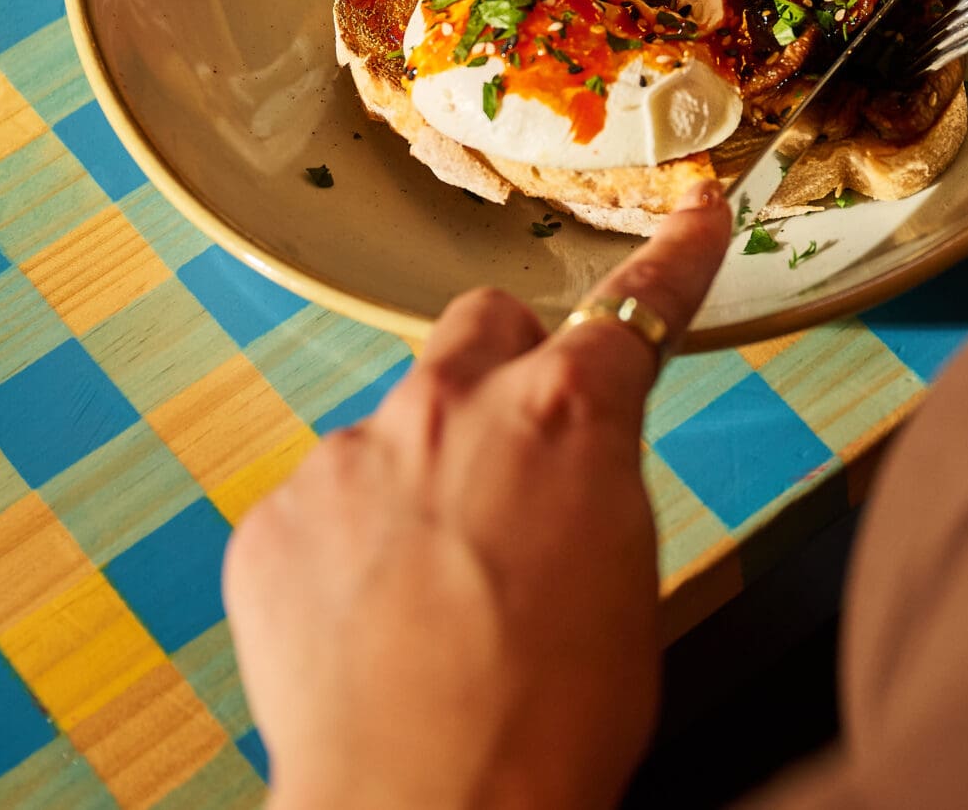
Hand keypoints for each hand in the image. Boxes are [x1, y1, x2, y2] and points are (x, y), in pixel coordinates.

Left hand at [224, 188, 731, 809]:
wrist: (426, 809)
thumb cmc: (553, 720)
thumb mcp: (629, 579)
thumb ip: (594, 485)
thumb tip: (570, 473)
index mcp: (569, 415)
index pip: (637, 307)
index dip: (673, 260)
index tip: (691, 217)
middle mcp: (452, 407)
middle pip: (486, 324)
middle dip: (510, 365)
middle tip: (522, 452)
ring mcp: (351, 458)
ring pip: (396, 428)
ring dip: (422, 480)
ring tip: (440, 596)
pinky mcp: (276, 522)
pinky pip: (324, 506)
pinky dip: (351, 549)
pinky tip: (376, 627)